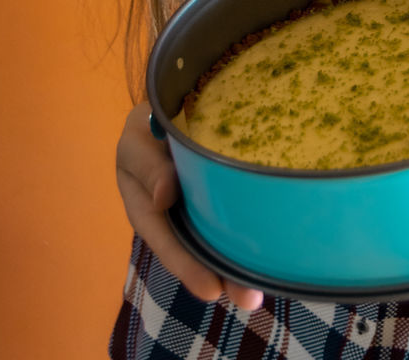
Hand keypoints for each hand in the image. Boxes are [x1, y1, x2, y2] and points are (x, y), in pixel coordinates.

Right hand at [116, 101, 264, 309]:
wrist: (169, 109)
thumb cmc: (147, 125)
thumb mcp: (137, 140)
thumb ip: (147, 166)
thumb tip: (164, 196)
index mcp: (145, 206)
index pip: (165, 240)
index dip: (186, 265)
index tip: (211, 289)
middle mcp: (172, 215)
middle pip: (194, 250)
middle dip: (220, 276)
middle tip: (248, 299)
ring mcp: (196, 207)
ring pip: (215, 239)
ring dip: (237, 264)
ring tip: (260, 289)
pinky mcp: (219, 194)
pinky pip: (232, 214)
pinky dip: (248, 231)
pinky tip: (271, 248)